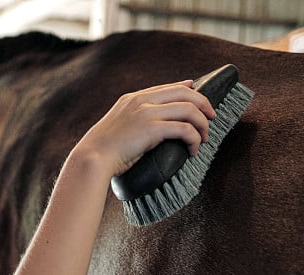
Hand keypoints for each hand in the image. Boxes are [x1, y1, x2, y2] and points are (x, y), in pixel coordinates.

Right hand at [71, 80, 215, 177]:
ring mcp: (147, 112)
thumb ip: (134, 119)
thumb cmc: (103, 150)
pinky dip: (194, 139)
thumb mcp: (118, 126)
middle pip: (185, 92)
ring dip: (202, 125)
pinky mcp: (152, 128)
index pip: (169, 87)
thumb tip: (153, 127)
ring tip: (203, 138)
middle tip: (211, 119)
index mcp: (133, 98)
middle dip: (204, 105)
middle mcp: (141, 100)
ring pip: (189, 109)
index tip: (202, 101)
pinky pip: (185, 129)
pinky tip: (192, 150)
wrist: (92, 158)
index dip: (190, 91)